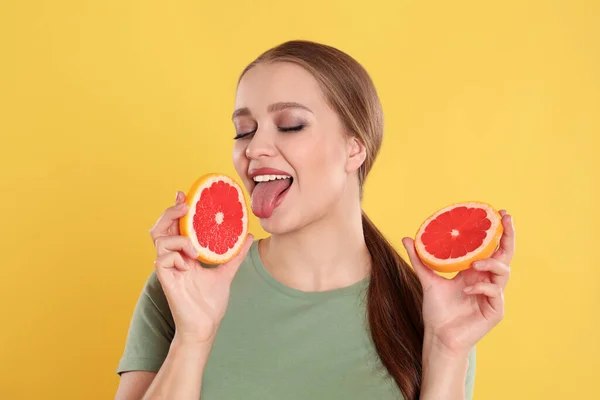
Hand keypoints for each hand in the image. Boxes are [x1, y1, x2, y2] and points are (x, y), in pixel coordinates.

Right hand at [149, 191, 253, 344]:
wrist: (206, 326)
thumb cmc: (211, 302)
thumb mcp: (226, 272)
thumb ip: (234, 254)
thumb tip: (249, 237)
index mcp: (184, 254)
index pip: (175, 226)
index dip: (176, 209)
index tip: (184, 194)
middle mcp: (173, 258)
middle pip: (160, 227)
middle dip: (170, 212)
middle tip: (184, 205)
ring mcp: (168, 268)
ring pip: (159, 239)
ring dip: (179, 238)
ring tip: (195, 249)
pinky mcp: (165, 279)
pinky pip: (162, 259)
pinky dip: (177, 257)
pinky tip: (190, 265)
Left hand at [402, 210, 514, 356]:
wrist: (438, 335)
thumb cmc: (437, 310)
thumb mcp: (427, 279)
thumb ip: (420, 259)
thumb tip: (407, 238)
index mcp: (475, 272)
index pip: (491, 248)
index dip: (498, 232)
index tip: (499, 213)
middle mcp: (487, 280)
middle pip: (505, 255)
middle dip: (508, 237)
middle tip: (505, 219)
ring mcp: (493, 295)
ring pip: (503, 272)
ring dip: (490, 264)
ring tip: (473, 264)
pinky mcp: (495, 310)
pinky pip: (495, 293)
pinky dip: (481, 287)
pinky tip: (466, 290)